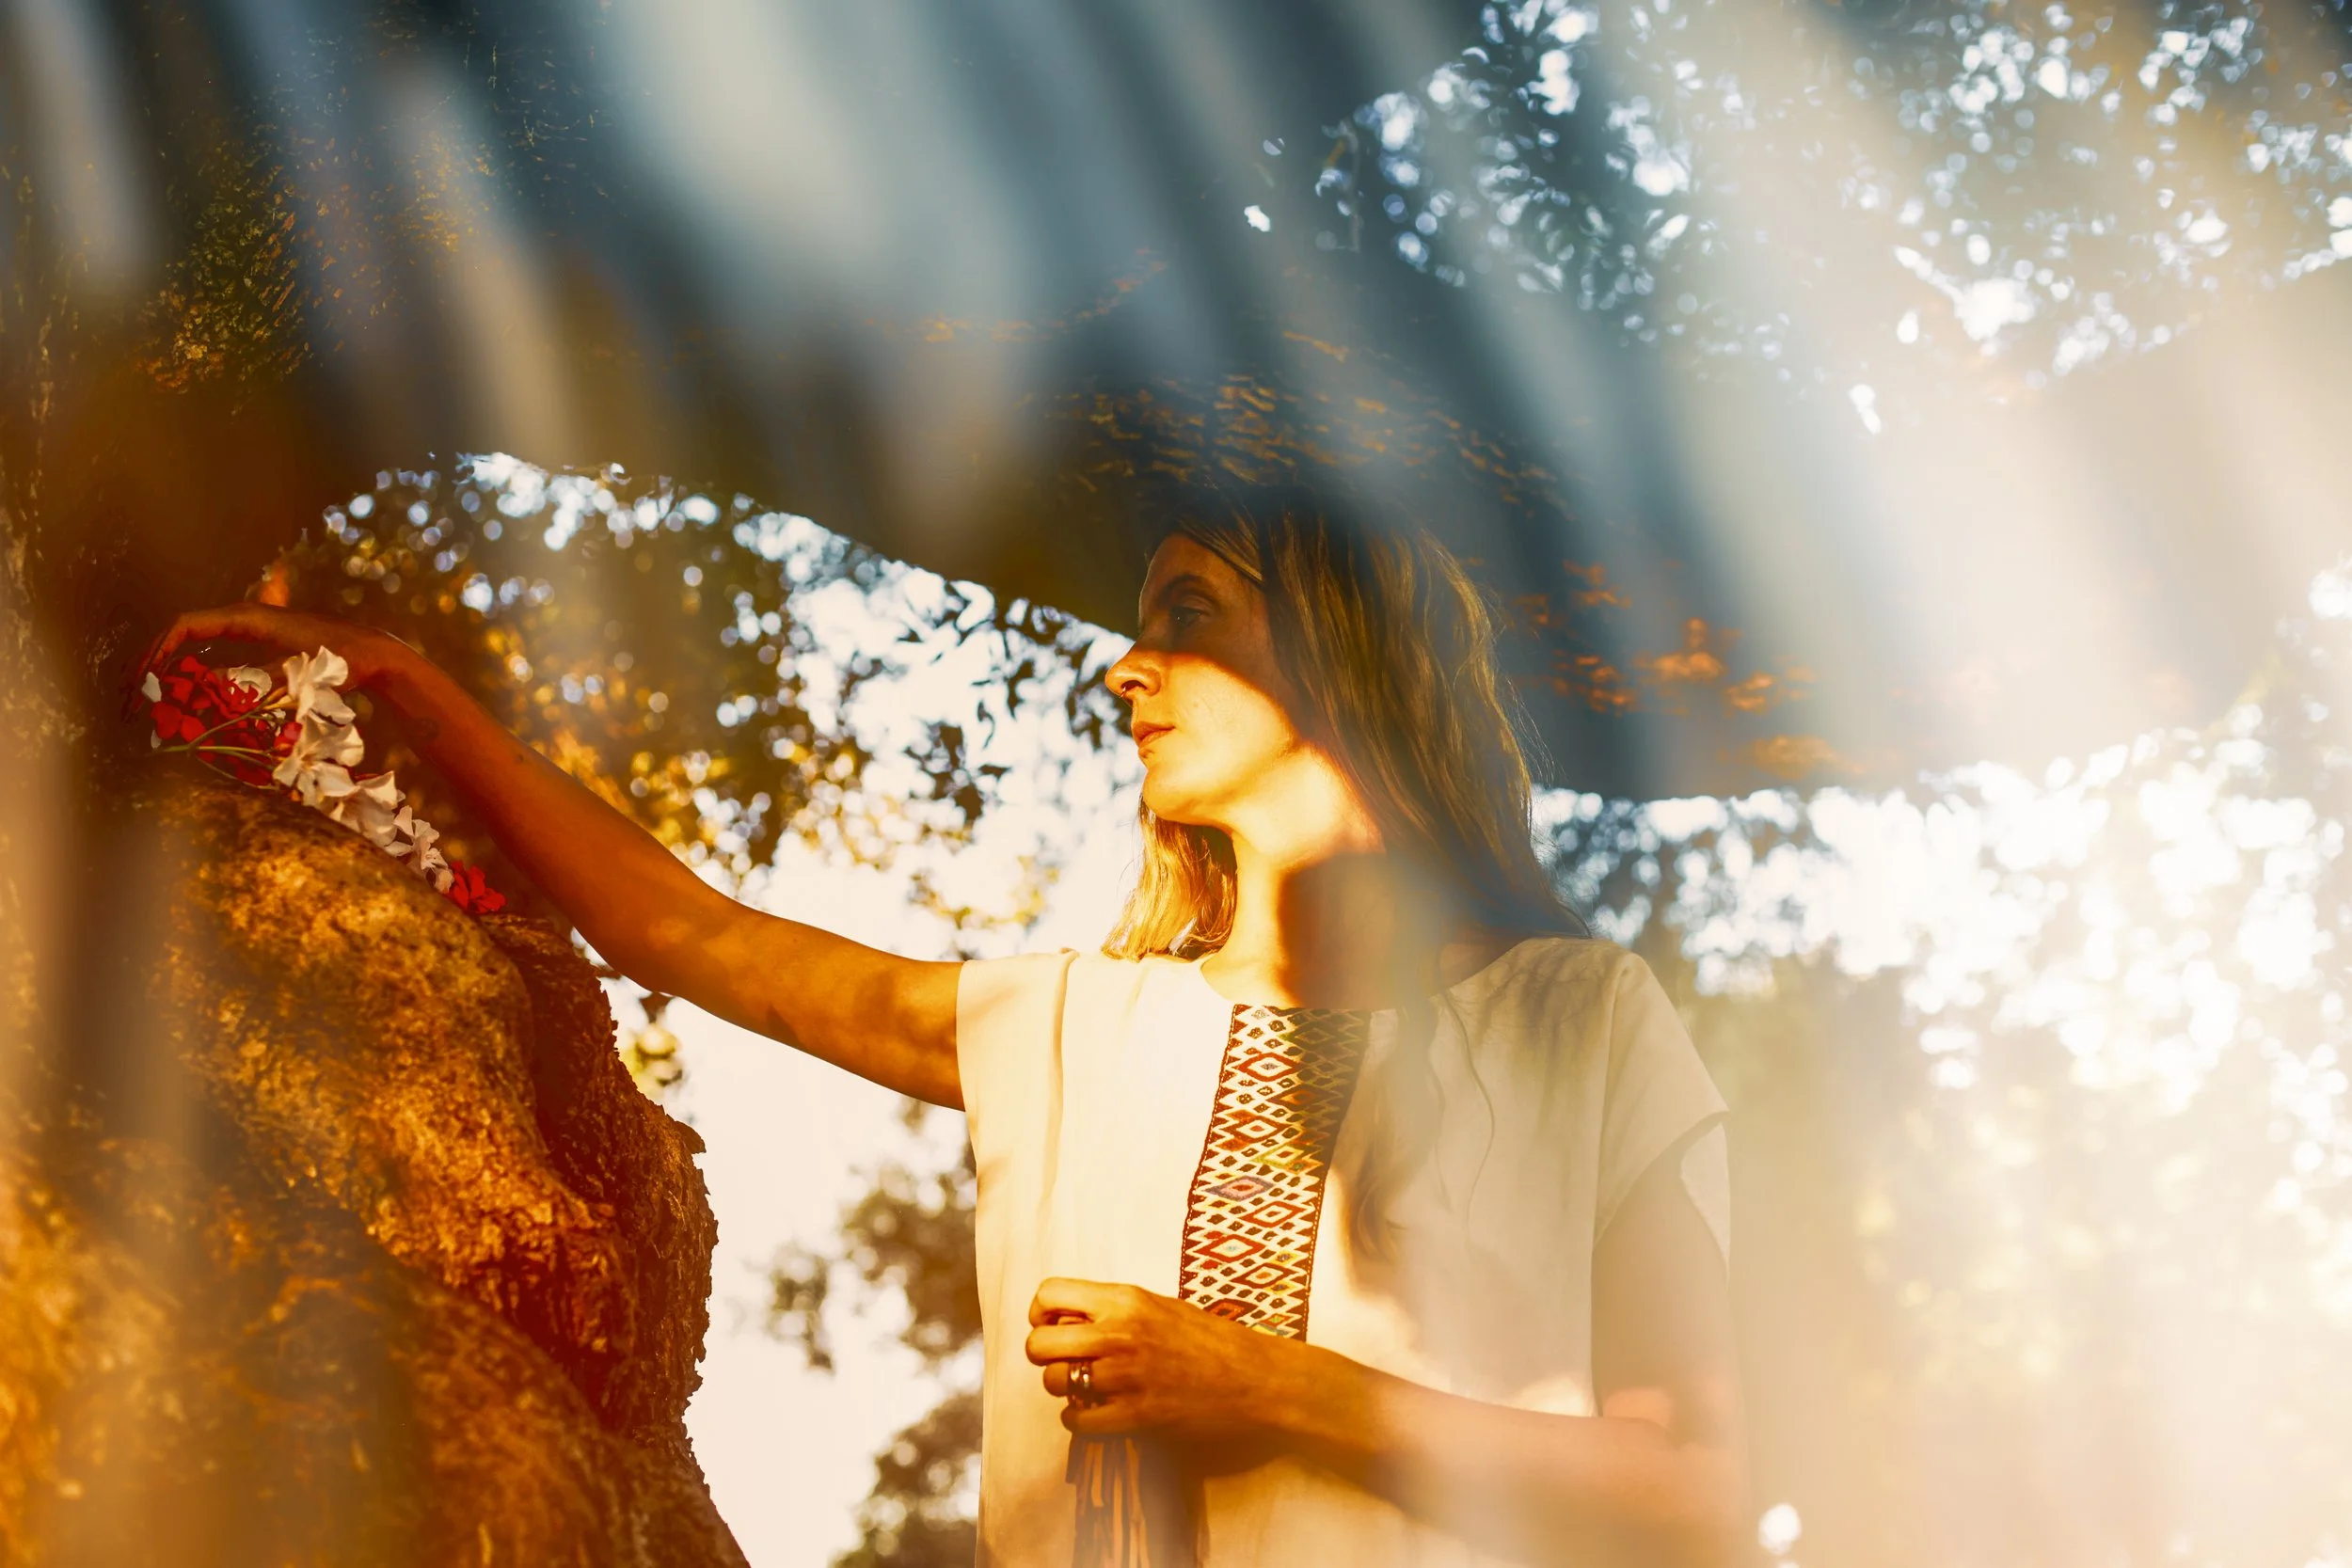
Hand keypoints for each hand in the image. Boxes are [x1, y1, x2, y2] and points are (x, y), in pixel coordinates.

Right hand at [124, 603, 413, 718]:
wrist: (374, 655)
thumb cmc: (341, 661)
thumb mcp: (296, 674)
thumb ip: (253, 681)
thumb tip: (209, 685)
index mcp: (249, 617)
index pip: (188, 624)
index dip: (160, 649)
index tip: (144, 676)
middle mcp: (246, 615)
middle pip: (186, 630)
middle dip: (157, 657)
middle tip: (135, 690)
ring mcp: (253, 625)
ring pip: (199, 638)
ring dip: (174, 662)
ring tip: (151, 693)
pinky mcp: (262, 639)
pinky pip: (216, 646)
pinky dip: (196, 664)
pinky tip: (185, 688)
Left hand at [1024, 1277, 1308, 1443]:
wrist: (1255, 1377)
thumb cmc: (1209, 1339)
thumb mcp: (1158, 1305)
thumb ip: (1113, 1309)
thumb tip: (1066, 1323)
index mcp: (1125, 1298)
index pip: (1049, 1294)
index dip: (1041, 1314)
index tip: (1058, 1328)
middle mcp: (1120, 1332)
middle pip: (1038, 1344)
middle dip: (1045, 1357)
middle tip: (1067, 1363)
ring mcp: (1127, 1375)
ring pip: (1054, 1383)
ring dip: (1065, 1390)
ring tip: (1088, 1389)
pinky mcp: (1137, 1415)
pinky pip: (1077, 1421)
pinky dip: (1080, 1420)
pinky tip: (1098, 1413)